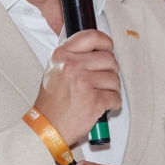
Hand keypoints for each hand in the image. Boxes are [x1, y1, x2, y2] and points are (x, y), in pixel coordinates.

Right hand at [34, 30, 122, 146]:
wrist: (47, 127)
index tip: (108, 49)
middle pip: (109, 59)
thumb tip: (98, 48)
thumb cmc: (52, 101)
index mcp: (62, 55)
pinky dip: (113, 103)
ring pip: (115, 79)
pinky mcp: (94, 101)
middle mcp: (72, 66)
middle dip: (111, 71)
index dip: (105, 42)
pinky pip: (116, 97)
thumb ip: (73, 55)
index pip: (91, 36)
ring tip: (101, 94)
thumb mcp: (54, 69)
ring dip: (113, 88)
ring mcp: (83, 83)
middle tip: (103, 80)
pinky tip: (103, 105)